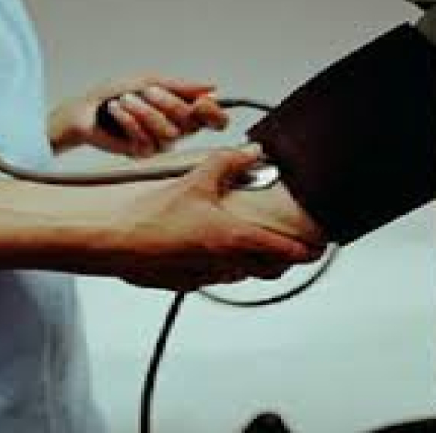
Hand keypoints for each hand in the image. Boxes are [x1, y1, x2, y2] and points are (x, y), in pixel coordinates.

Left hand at [49, 74, 228, 156]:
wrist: (85, 109)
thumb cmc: (114, 93)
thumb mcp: (149, 80)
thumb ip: (180, 86)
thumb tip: (211, 87)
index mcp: (183, 109)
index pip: (214, 120)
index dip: (214, 114)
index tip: (202, 103)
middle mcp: (176, 128)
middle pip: (190, 123)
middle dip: (168, 103)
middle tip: (148, 91)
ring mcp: (160, 143)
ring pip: (168, 133)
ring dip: (144, 111)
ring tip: (125, 100)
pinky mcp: (143, 153)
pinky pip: (145, 139)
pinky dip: (128, 120)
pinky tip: (116, 111)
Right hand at [106, 146, 321, 290]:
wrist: (116, 240)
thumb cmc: (153, 215)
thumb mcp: (196, 180)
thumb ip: (228, 164)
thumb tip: (251, 153)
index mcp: (234, 239)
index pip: (284, 252)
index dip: (306, 252)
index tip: (318, 249)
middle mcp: (225, 263)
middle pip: (269, 271)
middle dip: (284, 262)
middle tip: (291, 249)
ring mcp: (205, 276)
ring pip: (243, 276)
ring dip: (254, 265)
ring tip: (253, 247)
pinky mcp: (185, 282)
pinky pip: (216, 278)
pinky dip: (225, 268)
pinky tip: (213, 252)